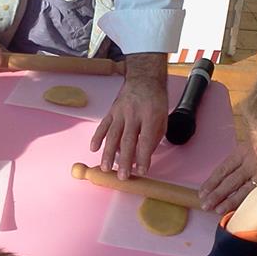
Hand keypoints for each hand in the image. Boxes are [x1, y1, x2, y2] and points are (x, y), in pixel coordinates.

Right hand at [90, 53, 166, 179]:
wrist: (144, 79)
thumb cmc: (155, 101)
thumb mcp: (162, 119)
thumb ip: (153, 138)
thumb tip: (142, 157)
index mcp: (150, 116)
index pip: (146, 140)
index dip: (143, 157)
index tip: (141, 171)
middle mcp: (134, 114)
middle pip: (128, 140)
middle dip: (124, 160)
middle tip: (122, 176)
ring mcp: (120, 112)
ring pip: (113, 135)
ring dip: (108, 153)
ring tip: (106, 168)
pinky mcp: (112, 111)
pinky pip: (103, 126)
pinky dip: (97, 137)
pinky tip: (93, 149)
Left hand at [199, 141, 256, 213]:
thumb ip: (249, 144)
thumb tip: (241, 149)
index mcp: (242, 151)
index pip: (222, 169)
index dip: (212, 181)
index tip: (202, 191)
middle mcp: (248, 162)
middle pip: (228, 181)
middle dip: (216, 194)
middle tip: (205, 205)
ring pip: (238, 189)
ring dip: (226, 200)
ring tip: (214, 210)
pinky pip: (253, 191)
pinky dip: (241, 201)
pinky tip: (231, 208)